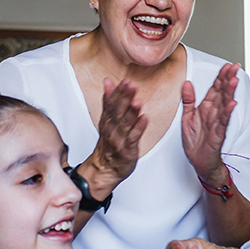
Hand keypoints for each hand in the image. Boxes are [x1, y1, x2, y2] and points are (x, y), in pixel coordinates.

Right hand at [83, 78, 146, 197]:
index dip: (119, 91)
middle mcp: (112, 128)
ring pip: (125, 124)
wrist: (105, 167)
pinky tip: (144, 119)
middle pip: (118, 111)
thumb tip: (108, 82)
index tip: (126, 81)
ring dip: (131, 112)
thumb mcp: (107, 118)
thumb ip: (109, 100)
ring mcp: (119, 139)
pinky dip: (139, 128)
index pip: (112, 102)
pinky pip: (133, 138)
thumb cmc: (109, 142)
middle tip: (131, 85)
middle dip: (125, 98)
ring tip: (137, 102)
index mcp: (108, 119)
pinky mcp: (127, 149)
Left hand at [181, 63, 238, 186]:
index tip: (226, 66)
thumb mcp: (187, 118)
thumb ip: (188, 100)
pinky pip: (223, 122)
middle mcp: (213, 114)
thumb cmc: (196, 143)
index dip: (220, 77)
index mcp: (206, 108)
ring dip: (230, 92)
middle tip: (235, 67)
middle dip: (228, 79)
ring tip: (234, 81)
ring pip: (225, 105)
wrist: (199, 163)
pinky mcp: (218, 135)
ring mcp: (217, 123)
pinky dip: (227, 112)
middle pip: (222, 93)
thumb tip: (186, 83)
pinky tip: (232, 103)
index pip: (214, 89)